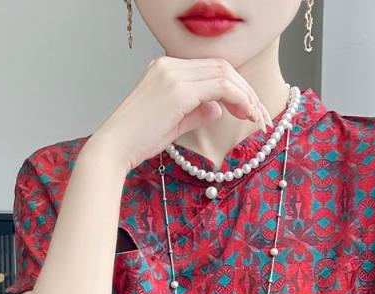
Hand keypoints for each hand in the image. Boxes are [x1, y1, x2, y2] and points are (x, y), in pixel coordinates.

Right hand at [82, 55, 270, 174]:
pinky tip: (246, 115)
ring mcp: (173, 74)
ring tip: (256, 118)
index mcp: (165, 68)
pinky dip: (238, 99)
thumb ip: (196, 112)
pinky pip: (220, 87)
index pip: (211, 69)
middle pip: (222, 66)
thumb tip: (217, 109)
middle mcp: (169, 65)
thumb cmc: (138, 140)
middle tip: (260, 115)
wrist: (114, 147)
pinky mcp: (179, 90)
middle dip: (246, 90)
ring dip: (246, 95)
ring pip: (224, 74)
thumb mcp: (173, 123)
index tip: (249, 110)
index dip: (235, 87)